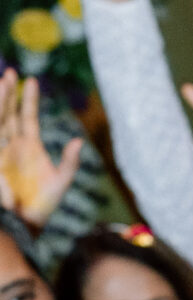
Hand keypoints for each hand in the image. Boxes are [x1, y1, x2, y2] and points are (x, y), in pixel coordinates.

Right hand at [0, 68, 82, 225]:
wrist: (23, 226)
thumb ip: (69, 163)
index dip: (28, 99)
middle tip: (9, 72)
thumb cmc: (41, 209)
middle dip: (8, 93)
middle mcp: (11, 145)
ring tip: (1, 81)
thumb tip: (78, 141)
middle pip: (8, 113)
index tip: (32, 80)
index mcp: (29, 147)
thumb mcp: (59, 184)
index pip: (27, 117)